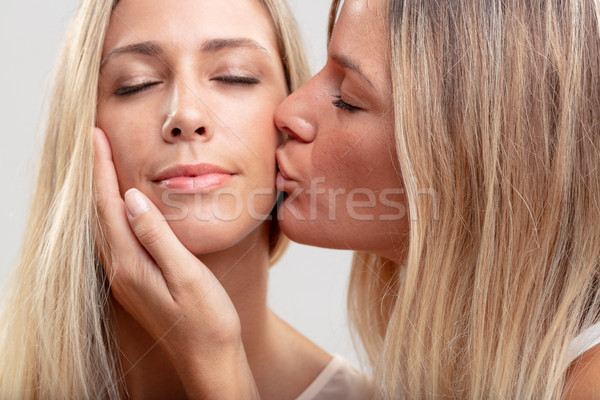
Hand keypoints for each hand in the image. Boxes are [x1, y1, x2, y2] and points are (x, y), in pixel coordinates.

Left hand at [92, 128, 258, 398]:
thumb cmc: (206, 320)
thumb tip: (133, 199)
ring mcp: (125, 279)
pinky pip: (113, 239)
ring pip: (103, 226)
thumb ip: (158, 236)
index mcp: (131, 265)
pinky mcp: (135, 283)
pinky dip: (110, 214)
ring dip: (99, 193)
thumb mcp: (188, 275)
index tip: (95, 135)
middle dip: (94, 175)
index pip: (108, 206)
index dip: (101, 169)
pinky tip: (119, 207)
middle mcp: (121, 271)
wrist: (209, 359)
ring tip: (101, 165)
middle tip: (93, 140)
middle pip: (97, 214)